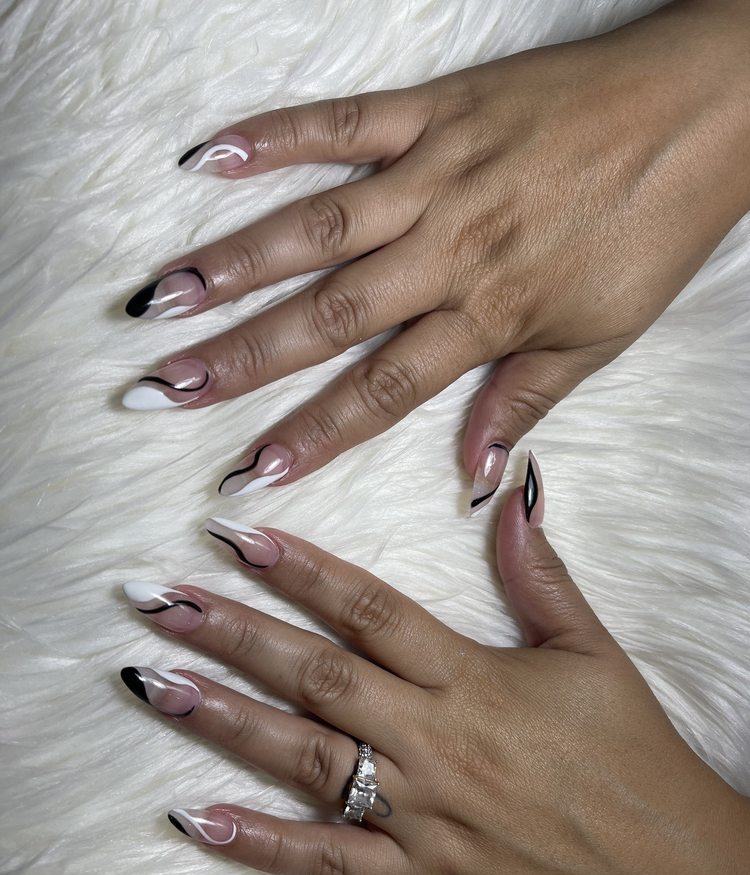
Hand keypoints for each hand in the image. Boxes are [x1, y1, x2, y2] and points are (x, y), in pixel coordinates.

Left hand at [120, 454, 749, 874]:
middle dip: (230, 631)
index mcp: (473, 680)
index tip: (235, 533)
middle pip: (316, 675)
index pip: (369, 610)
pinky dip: (258, 842)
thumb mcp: (594, 652)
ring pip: (305, 759)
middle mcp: (435, 742)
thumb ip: (540, 573)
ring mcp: (420, 815)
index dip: (298, 568)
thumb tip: (511, 490)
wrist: (675, 873)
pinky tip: (194, 817)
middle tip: (155, 597)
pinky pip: (328, 860)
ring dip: (223, 720)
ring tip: (154, 681)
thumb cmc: (634, 757)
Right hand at [121, 0, 749, 512]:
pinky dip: (274, 136)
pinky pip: (342, 123)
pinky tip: (208, 158)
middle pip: (328, 316)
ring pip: (318, 226)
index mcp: (489, 314)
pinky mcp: (436, 110)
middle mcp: (448, 250)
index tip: (252, 474)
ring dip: (234, 265)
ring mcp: (436, 174)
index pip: (383, 390)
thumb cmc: (652, 229)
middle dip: (241, 359)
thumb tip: (478, 476)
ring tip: (164, 300)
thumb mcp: (600, 338)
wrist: (702, 114)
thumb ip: (525, 401)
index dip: (314, 434)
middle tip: (163, 391)